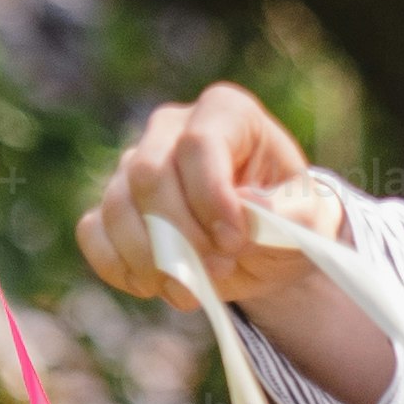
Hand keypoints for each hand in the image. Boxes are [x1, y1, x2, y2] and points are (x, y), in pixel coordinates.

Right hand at [77, 83, 347, 309]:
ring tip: (193, 290)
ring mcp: (134, 163)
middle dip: (180, 234)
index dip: (211, 197)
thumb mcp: (310, 220)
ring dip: (152, 260)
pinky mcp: (112, 205)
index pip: (198, 143)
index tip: (234, 241)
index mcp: (226, 113)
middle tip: (217, 273)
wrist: (263, 245)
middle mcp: (171, 128)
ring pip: (116, 206)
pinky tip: (156, 285)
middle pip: (148, 173)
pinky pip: (93, 232)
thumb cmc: (287, 221)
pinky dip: (119, 267)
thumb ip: (293, 214)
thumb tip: (250, 207)